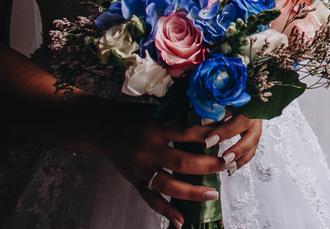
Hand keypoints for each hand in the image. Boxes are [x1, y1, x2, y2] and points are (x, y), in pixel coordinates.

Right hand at [96, 102, 262, 227]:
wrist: (102, 128)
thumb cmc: (134, 116)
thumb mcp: (156, 110)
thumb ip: (180, 116)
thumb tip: (212, 117)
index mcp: (156, 128)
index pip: (187, 132)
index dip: (208, 135)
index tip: (227, 135)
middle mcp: (149, 150)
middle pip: (181, 161)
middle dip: (207, 165)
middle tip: (226, 165)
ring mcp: (141, 168)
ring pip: (168, 184)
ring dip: (192, 192)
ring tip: (212, 195)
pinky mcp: (135, 181)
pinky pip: (151, 199)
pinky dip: (166, 210)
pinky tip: (181, 221)